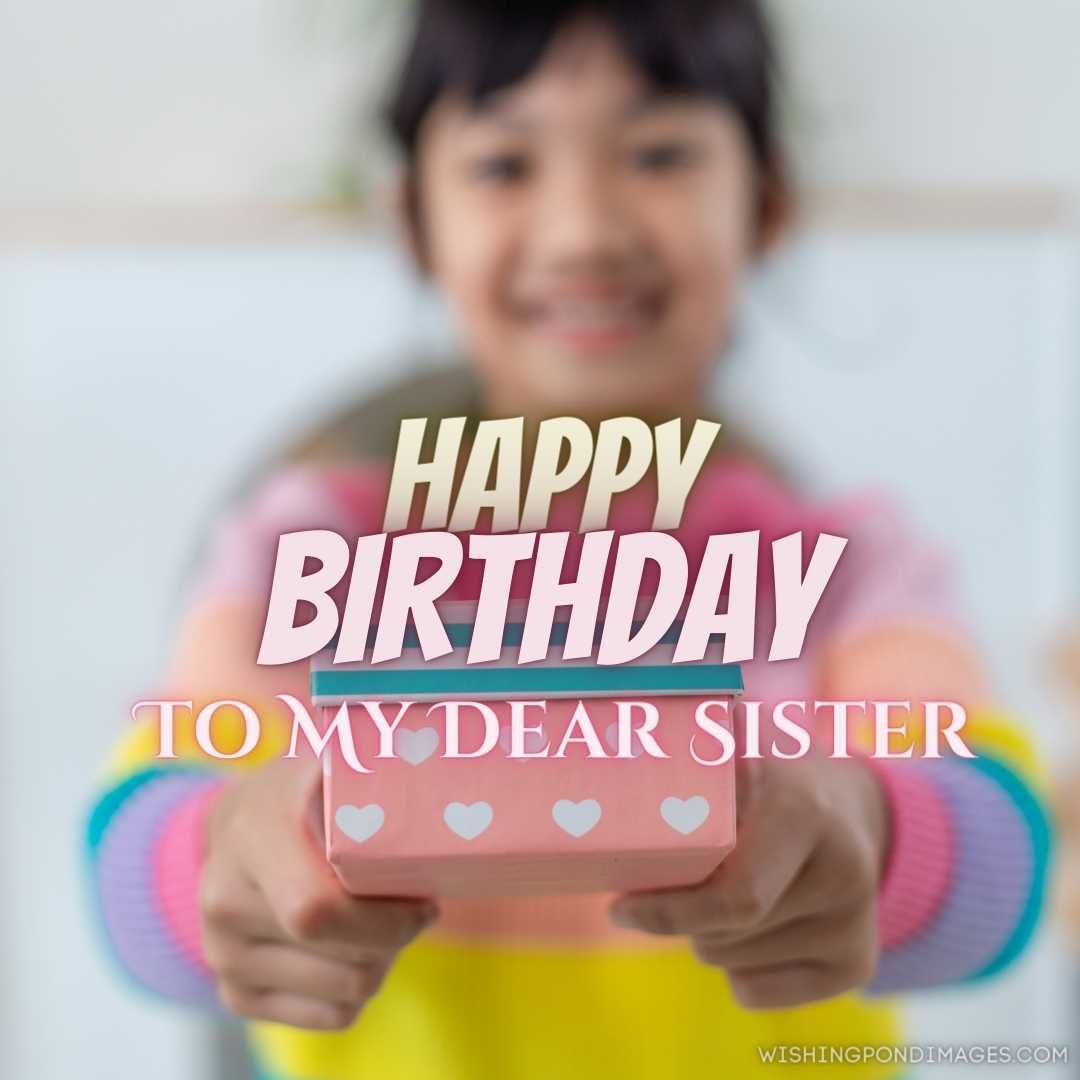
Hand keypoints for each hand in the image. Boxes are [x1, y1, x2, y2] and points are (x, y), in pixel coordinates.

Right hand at [200, 756, 437, 1029]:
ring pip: (345, 994)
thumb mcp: (333, 761)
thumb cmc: (304, 789)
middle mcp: (224, 904)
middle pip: (344, 961)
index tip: (425, 901)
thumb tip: (439, 763)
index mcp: (252, 838)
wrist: (237, 824)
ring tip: (384, 918)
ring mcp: (223, 956)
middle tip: (413, 904)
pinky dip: (359, 989)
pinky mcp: (237, 993)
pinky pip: (330, 1017)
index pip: (316, 911)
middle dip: (396, 938)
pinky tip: (357, 944)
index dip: (387, 919)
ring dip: (382, 961)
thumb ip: (378, 764)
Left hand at [609, 753, 888, 1008]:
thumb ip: (681, 753)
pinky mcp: (858, 962)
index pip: (735, 899)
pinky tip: (751, 921)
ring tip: (724, 886)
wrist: (850, 805)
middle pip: (721, 937)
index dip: (667, 912)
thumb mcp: (731, 750)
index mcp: (803, 814)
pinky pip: (756, 992)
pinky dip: (734, 968)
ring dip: (707, 937)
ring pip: (732, 964)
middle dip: (681, 916)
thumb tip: (604, 744)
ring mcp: (856, 924)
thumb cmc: (763, 776)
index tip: (620, 907)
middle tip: (671, 880)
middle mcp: (843, 872)